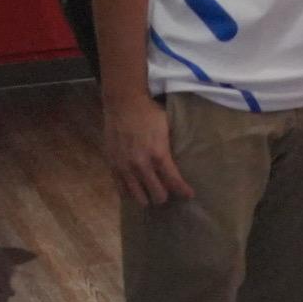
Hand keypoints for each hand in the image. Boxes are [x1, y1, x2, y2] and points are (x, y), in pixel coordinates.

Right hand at [105, 89, 195, 207]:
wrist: (123, 104)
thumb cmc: (149, 113)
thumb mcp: (167, 128)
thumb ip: (170, 147)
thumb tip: (180, 160)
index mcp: (158, 154)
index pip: (174, 182)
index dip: (183, 191)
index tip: (189, 194)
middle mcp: (141, 165)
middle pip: (157, 195)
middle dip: (165, 196)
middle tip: (168, 192)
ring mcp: (125, 168)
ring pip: (139, 198)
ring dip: (147, 197)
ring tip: (151, 193)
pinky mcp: (113, 167)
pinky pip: (122, 190)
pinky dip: (131, 193)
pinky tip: (136, 190)